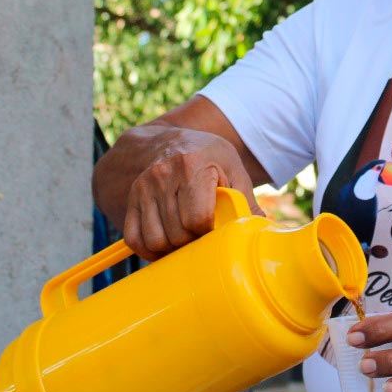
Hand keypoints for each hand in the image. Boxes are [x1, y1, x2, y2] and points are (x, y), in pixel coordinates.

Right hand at [121, 127, 256, 260]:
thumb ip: (245, 199)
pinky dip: (149, 250)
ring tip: (186, 237)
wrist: (169, 141)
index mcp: (192, 164)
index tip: (215, 226)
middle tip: (202, 234)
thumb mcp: (232, 167)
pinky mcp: (131, 200)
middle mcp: (162, 174)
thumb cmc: (208, 156)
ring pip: (155, 240)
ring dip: (172, 248)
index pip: (197, 218)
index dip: (209, 231)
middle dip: (193, 241)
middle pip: (177, 233)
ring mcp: (143, 188)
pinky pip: (134, 238)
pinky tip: (165, 245)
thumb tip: (260, 228)